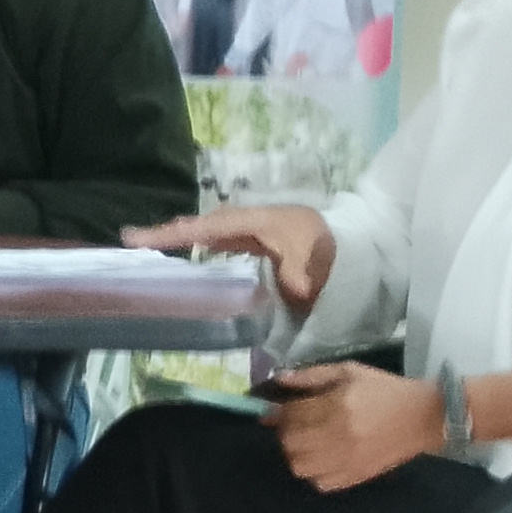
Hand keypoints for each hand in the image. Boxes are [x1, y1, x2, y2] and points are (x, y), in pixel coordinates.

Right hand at [126, 203, 336, 311]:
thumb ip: (295, 281)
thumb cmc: (344, 259)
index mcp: (264, 222)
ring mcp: (265, 229)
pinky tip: (197, 256)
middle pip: (209, 223)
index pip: (211, 227)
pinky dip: (208, 246)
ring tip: (157, 248)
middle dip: (173, 232)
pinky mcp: (271, 241)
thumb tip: (284, 292)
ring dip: (189, 238)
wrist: (375, 249)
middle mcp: (259, 220)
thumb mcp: (320, 271)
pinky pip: (231, 241)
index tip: (137, 240)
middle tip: (136, 242)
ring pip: (218, 231)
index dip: (174, 234)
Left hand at [263, 361, 441, 491]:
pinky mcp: (356, 477)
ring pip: (300, 466)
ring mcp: (347, 460)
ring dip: (296, 453)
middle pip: (290, 442)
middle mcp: (339, 436)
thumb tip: (279, 380)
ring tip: (306, 442)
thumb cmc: (384, 390)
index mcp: (337, 406)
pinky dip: (314, 472)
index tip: (274, 410)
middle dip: (285, 432)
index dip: (277, 411)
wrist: (423, 417)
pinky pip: (320, 483)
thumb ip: (312, 376)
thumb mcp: (349, 372)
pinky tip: (323, 458)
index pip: (291, 414)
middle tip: (293, 425)